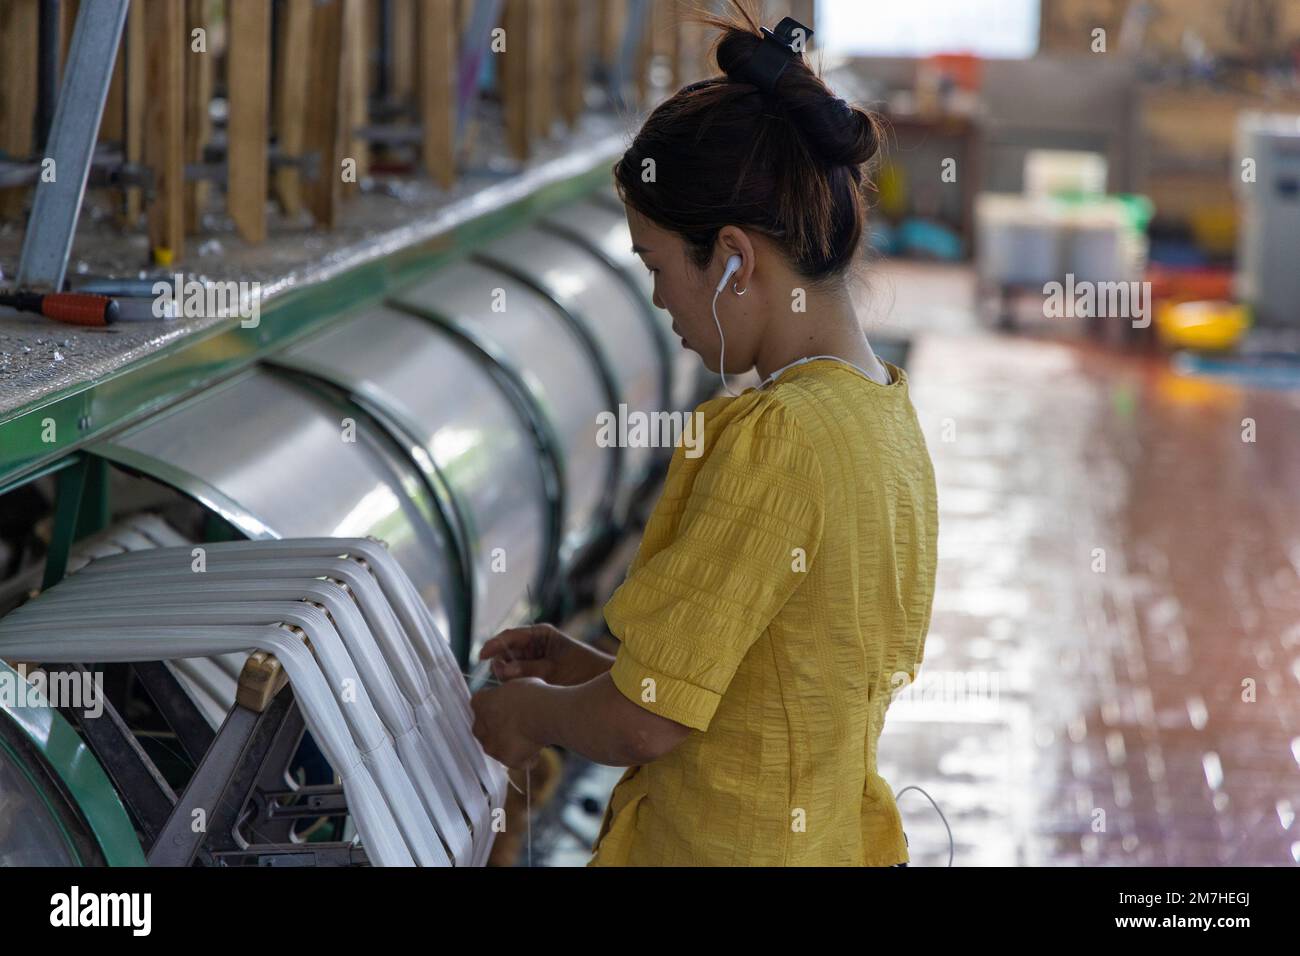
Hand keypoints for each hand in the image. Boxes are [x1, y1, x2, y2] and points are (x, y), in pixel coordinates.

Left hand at [470, 678, 546, 768]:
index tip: (508, 707)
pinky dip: (526, 758)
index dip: (496, 706)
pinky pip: (516, 761)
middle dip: (497, 729)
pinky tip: (537, 748)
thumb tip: (510, 698)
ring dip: (510, 745)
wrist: (544, 713)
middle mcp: (479, 726)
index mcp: (479, 702)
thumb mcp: (516, 684)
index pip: (480, 705)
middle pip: (484, 730)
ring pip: (497, 748)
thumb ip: (506, 695)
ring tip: (530, 736)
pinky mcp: (506, 760)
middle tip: (517, 724)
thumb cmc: (533, 694)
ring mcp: (492, 746)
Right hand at [479, 623, 613, 686]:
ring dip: (510, 677)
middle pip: (506, 653)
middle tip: (507, 679)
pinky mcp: (536, 675)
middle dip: (503, 665)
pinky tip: (523, 693)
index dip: (494, 645)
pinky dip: (517, 685)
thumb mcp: (554, 670)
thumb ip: (527, 670)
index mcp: (540, 634)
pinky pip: (518, 678)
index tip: (482, 656)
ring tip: (522, 687)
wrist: (603, 684)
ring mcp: (534, 660)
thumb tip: (501, 670)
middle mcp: (535, 645)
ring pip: (510, 668)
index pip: (510, 636)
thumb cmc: (583, 671)